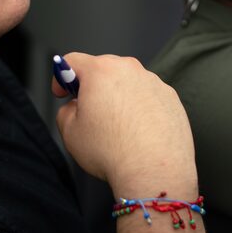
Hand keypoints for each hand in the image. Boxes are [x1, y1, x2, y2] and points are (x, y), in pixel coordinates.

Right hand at [52, 52, 197, 198]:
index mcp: (102, 71)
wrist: (154, 171)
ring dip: (118, 97)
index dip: (61, 77)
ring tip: (116, 128)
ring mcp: (154, 82)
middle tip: (88, 111)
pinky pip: (148, 96)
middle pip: (103, 69)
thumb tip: (75, 107)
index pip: (73, 61)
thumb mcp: (70, 132)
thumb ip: (66, 111)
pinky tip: (136, 132)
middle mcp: (130, 70)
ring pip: (128, 83)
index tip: (62, 92)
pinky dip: (140, 108)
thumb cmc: (112, 152)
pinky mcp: (171, 98)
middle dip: (92, 87)